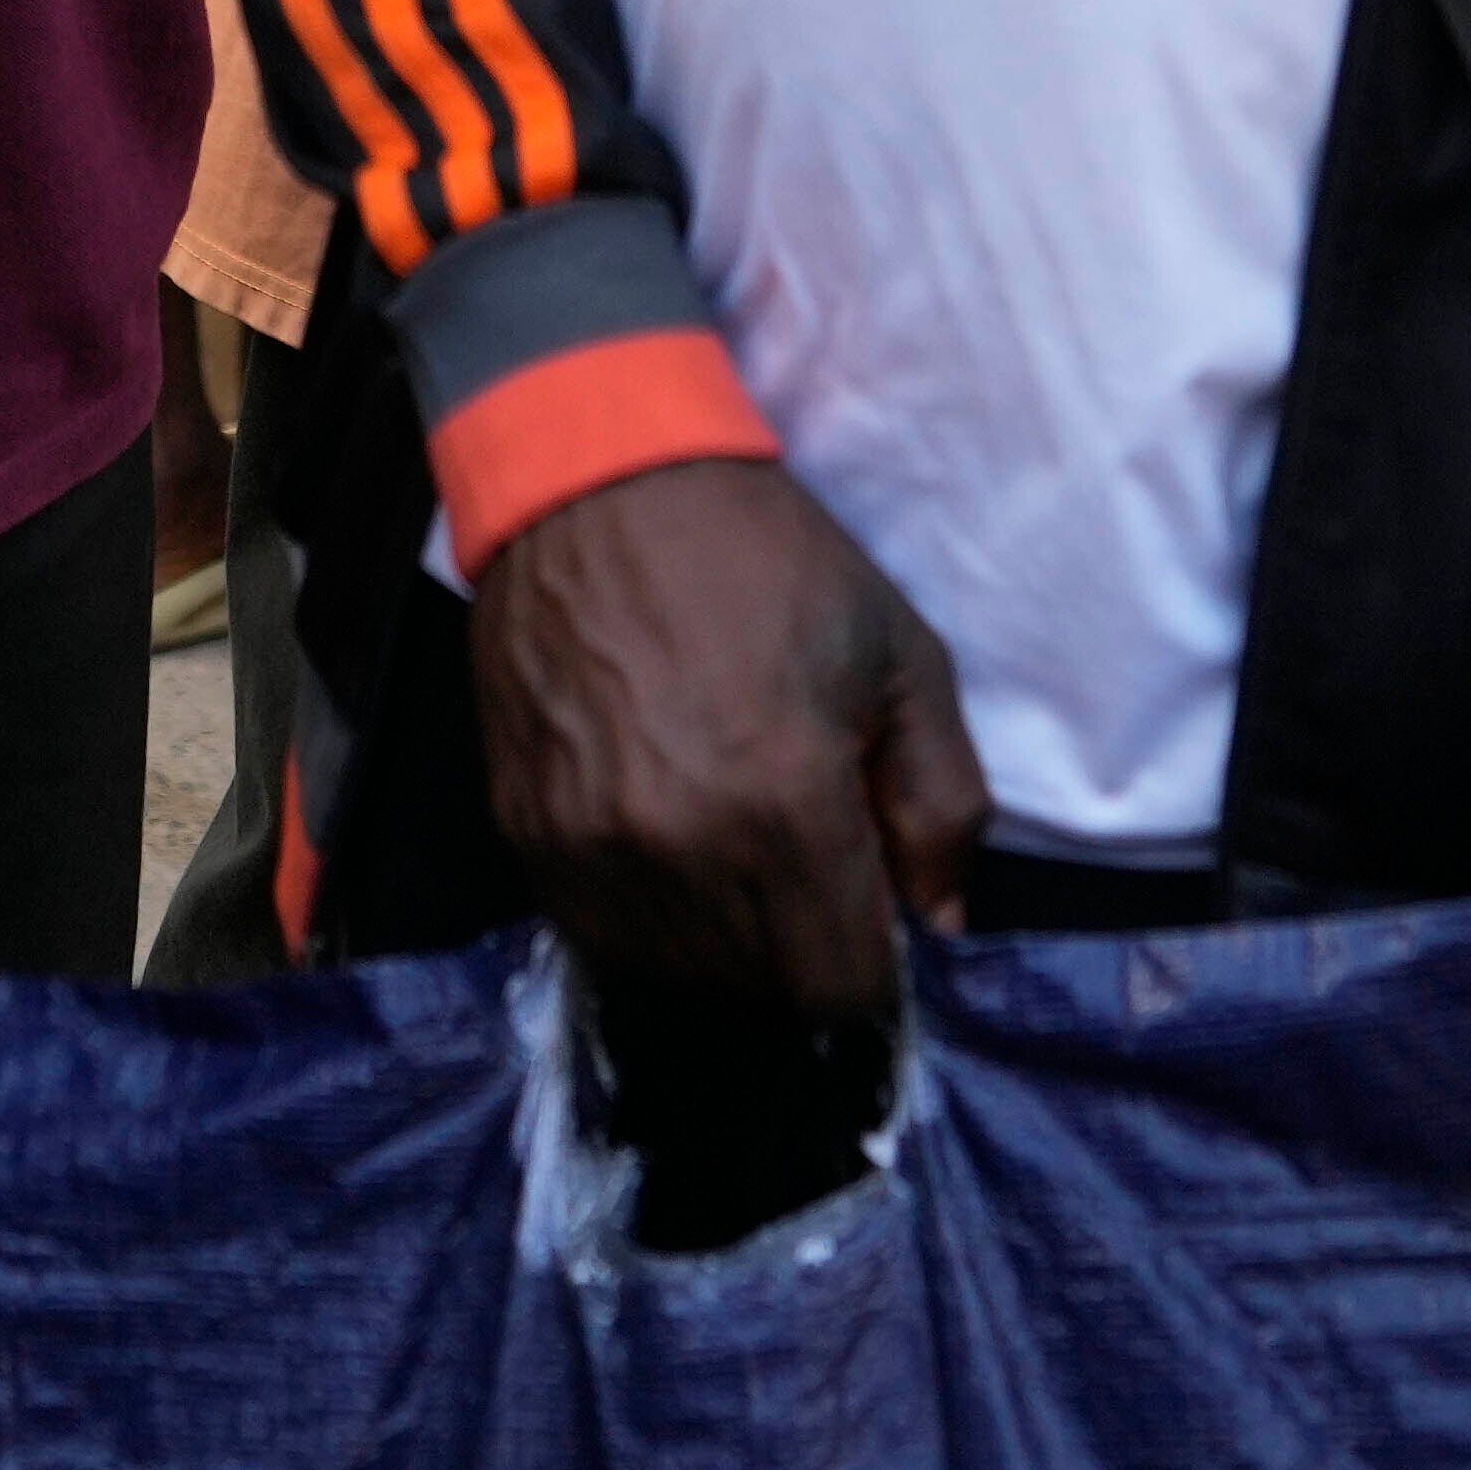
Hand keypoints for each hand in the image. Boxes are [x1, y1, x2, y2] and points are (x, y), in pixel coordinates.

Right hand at [468, 458, 986, 1013]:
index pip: (839, 982)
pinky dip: (645, 918)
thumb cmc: (767, 561)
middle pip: (759, 988)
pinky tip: (669, 850)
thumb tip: (940, 917)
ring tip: (738, 854)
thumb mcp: (902, 655)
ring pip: (676, 972)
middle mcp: (681, 848)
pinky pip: (598, 933)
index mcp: (787, 806)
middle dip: (802, 950)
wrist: (599, 482)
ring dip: (723, 942)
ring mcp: (591, 847)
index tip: (871, 915)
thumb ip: (944, 801)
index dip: (873, 966)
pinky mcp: (526, 831)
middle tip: (809, 871)